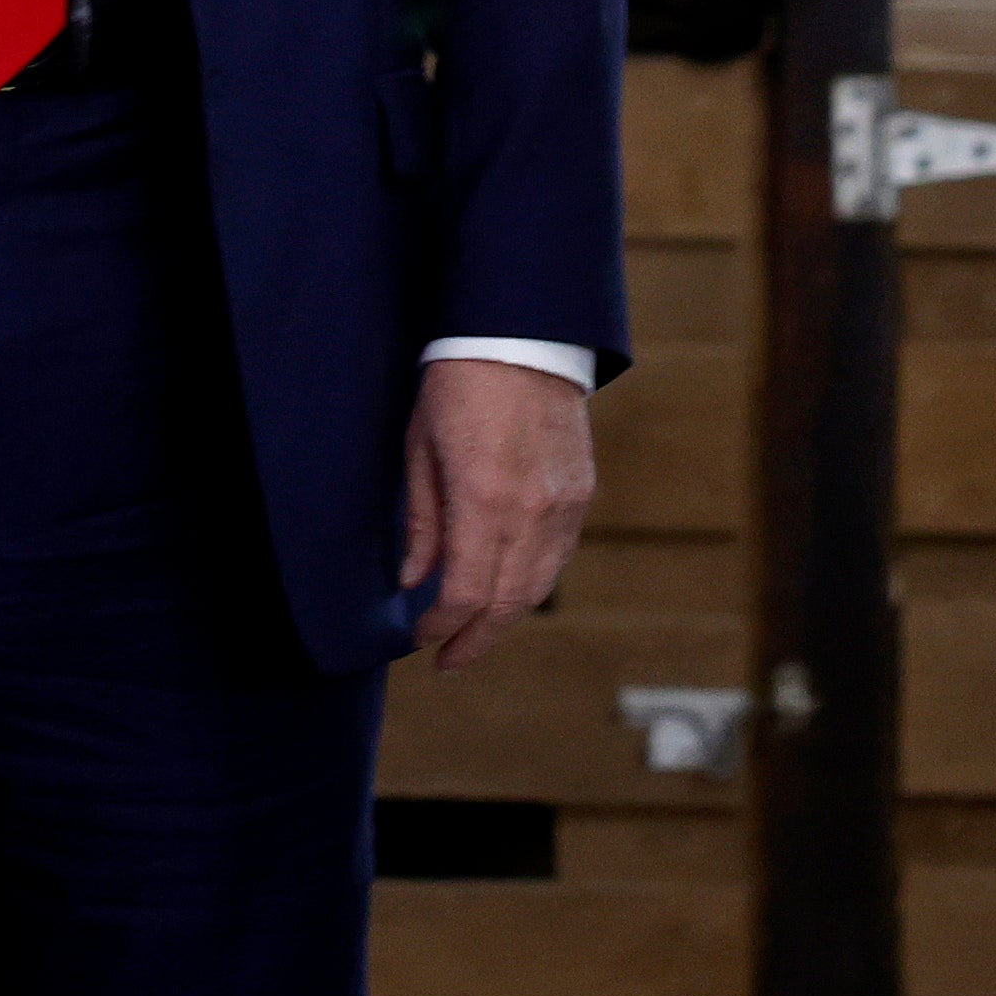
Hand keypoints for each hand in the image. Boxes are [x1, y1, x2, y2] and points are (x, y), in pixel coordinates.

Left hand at [400, 358, 594, 669]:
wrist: (520, 335)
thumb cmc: (457, 384)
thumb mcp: (420, 448)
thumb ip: (422, 521)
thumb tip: (415, 581)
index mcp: (482, 499)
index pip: (466, 594)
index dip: (441, 628)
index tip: (420, 640)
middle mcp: (529, 511)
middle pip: (507, 605)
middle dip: (475, 640)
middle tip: (448, 660)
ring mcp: (563, 504)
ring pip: (539, 587)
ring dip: (506, 619)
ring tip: (475, 633)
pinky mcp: (581, 493)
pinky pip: (559, 557)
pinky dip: (533, 583)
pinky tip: (508, 590)